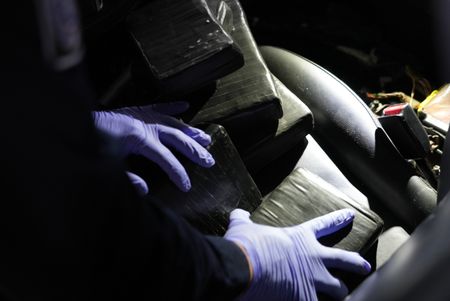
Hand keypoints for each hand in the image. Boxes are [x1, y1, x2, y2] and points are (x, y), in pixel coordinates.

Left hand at [93, 102, 214, 192]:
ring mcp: (143, 116)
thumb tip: (145, 190)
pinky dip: (173, 106)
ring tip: (206, 138)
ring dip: (191, 130)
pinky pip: (159, 106)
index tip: (187, 186)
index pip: (166, 159)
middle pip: (177, 138)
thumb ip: (128, 179)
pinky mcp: (137, 110)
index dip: (178, 173)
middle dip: (194, 151)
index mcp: (140, 140)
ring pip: (174, 122)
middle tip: (209, 161)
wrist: (78, 122)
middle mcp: (146, 125)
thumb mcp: (108, 165)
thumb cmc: (92, 145)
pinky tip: (185, 106)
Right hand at [224, 209, 370, 300]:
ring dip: (339, 293)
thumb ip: (243, 220)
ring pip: (338, 290)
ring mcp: (313, 281)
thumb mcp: (243, 227)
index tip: (350, 216)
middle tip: (364, 266)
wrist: (244, 266)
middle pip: (345, 260)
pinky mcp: (305, 299)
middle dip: (356, 263)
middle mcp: (314, 259)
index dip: (337, 220)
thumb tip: (237, 214)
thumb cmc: (246, 244)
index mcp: (301, 238)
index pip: (324, 225)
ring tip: (341, 296)